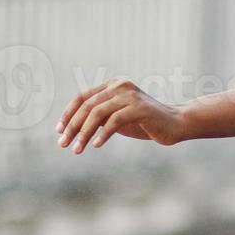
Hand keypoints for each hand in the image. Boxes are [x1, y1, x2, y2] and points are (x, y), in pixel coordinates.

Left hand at [56, 78, 187, 150]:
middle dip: (73, 127)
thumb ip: (99, 117)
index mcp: (112, 85)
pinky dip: (103, 134)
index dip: (68, 114)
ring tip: (77, 149)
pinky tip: (97, 145)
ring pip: (98, 113)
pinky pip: (115, 121)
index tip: (59, 131)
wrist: (174, 124)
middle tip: (63, 144)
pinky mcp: (140, 108)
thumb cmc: (144, 123)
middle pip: (87, 106)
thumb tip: (71, 127)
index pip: (82, 97)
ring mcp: (130, 95)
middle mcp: (120, 86)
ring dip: (84, 133)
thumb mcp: (116, 118)